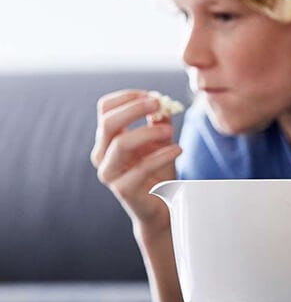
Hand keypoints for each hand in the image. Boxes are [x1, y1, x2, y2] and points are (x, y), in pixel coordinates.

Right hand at [90, 89, 182, 232]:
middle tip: (158, 103)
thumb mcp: (161, 141)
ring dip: (148, 131)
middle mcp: (102, 155)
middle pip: (108, 122)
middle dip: (134, 108)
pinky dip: (162, 155)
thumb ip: (159, 121)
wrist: (163, 205)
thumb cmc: (159, 171)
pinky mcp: (123, 189)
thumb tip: (162, 102)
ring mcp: (110, 173)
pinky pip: (142, 167)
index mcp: (107, 139)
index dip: (127, 97)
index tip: (152, 95)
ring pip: (121, 143)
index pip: (105, 108)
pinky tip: (177, 149)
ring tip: (170, 130)